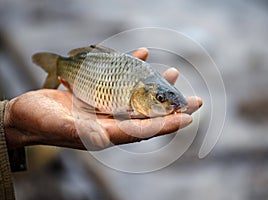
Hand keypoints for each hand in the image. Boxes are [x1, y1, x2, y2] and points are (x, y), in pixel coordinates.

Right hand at [4, 48, 201, 149]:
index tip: (187, 118)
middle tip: (195, 100)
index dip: (165, 125)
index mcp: (106, 133)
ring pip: (138, 95)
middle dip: (171, 107)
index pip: (142, 129)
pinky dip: (130, 66)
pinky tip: (142, 54)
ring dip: (156, 85)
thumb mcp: (61, 127)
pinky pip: (119, 79)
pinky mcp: (98, 93)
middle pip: (147, 114)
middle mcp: (111, 121)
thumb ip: (83, 132)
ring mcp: (106, 107)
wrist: (24, 115)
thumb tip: (106, 137)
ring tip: (174, 73)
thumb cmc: (40, 122)